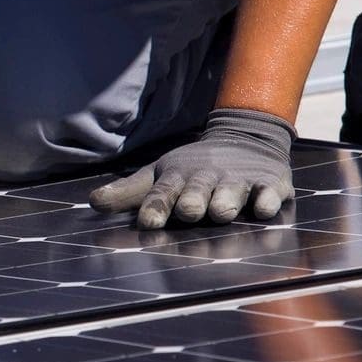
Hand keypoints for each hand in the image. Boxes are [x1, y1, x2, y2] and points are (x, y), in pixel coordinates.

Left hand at [89, 109, 295, 229]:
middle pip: (196, 195)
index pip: (162, 194)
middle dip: (192, 202)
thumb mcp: (158, 176)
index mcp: (177, 179)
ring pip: (230, 195)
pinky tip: (264, 208)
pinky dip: (267, 201)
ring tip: (221, 211)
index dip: (155, 207)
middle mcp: (206, 181)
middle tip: (189, 211)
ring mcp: (238, 182)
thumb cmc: (193, 169)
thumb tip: (92, 202)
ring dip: (226, 203)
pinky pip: (269, 194)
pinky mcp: (268, 184)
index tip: (148, 222)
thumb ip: (127, 193)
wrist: (245, 139)